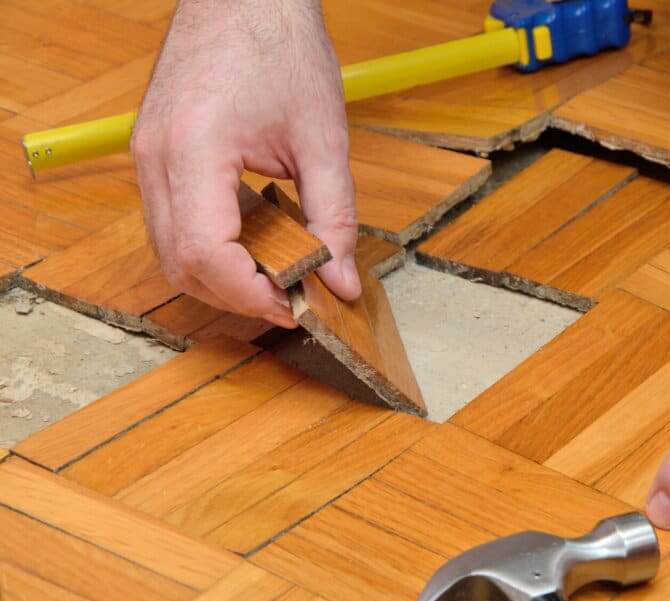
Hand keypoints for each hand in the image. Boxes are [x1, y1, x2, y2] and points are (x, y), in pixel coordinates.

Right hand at [132, 0, 359, 327]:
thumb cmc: (280, 46)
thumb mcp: (323, 140)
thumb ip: (334, 219)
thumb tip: (340, 282)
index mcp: (194, 149)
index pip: (206, 254)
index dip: (251, 293)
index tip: (295, 305)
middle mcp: (156, 158)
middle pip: (181, 263)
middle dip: (237, 294)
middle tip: (291, 296)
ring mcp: (147, 155)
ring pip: (171, 250)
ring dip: (223, 275)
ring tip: (278, 272)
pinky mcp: (154, 154)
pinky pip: (173, 223)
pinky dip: (213, 247)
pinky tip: (256, 241)